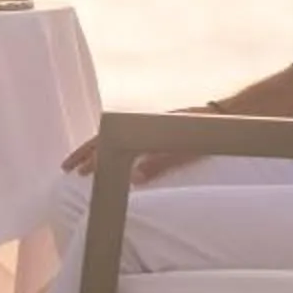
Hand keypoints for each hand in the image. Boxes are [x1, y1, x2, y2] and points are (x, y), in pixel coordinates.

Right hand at [60, 107, 215, 183]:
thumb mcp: (184, 152)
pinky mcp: (155, 129)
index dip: (93, 158)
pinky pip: (124, 136)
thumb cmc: (207, 132)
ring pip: (112, 136)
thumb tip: (133, 179)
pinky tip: (110, 155)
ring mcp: (147, 126)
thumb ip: (160, 164)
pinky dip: (110, 146)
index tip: (79, 173)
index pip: (109, 142)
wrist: (225, 114)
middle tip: (66, 167)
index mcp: (144, 128)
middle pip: (104, 136)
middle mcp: (141, 124)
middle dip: (84, 153)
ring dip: (95, 149)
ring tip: (81, 163)